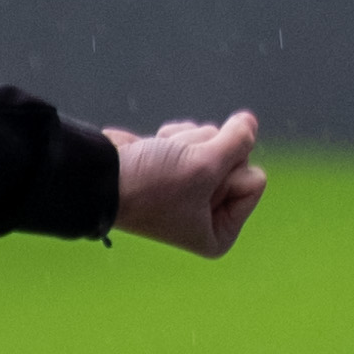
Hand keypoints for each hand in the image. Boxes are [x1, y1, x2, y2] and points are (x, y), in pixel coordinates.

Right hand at [109, 111, 264, 258]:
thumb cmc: (150, 184)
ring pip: (216, 143)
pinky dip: (175, 136)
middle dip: (206, 154)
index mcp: (219, 233)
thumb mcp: (205, 164)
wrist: (99, 176)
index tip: (189, 188)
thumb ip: (238, 140)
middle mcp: (207, 214)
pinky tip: (153, 148)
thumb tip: (251, 121)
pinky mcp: (175, 165)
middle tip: (174, 171)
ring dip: (188, 142)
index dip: (224, 173)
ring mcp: (191, 188)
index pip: (254, 180)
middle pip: (238, 160)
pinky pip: (196, 137)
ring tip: (161, 160)